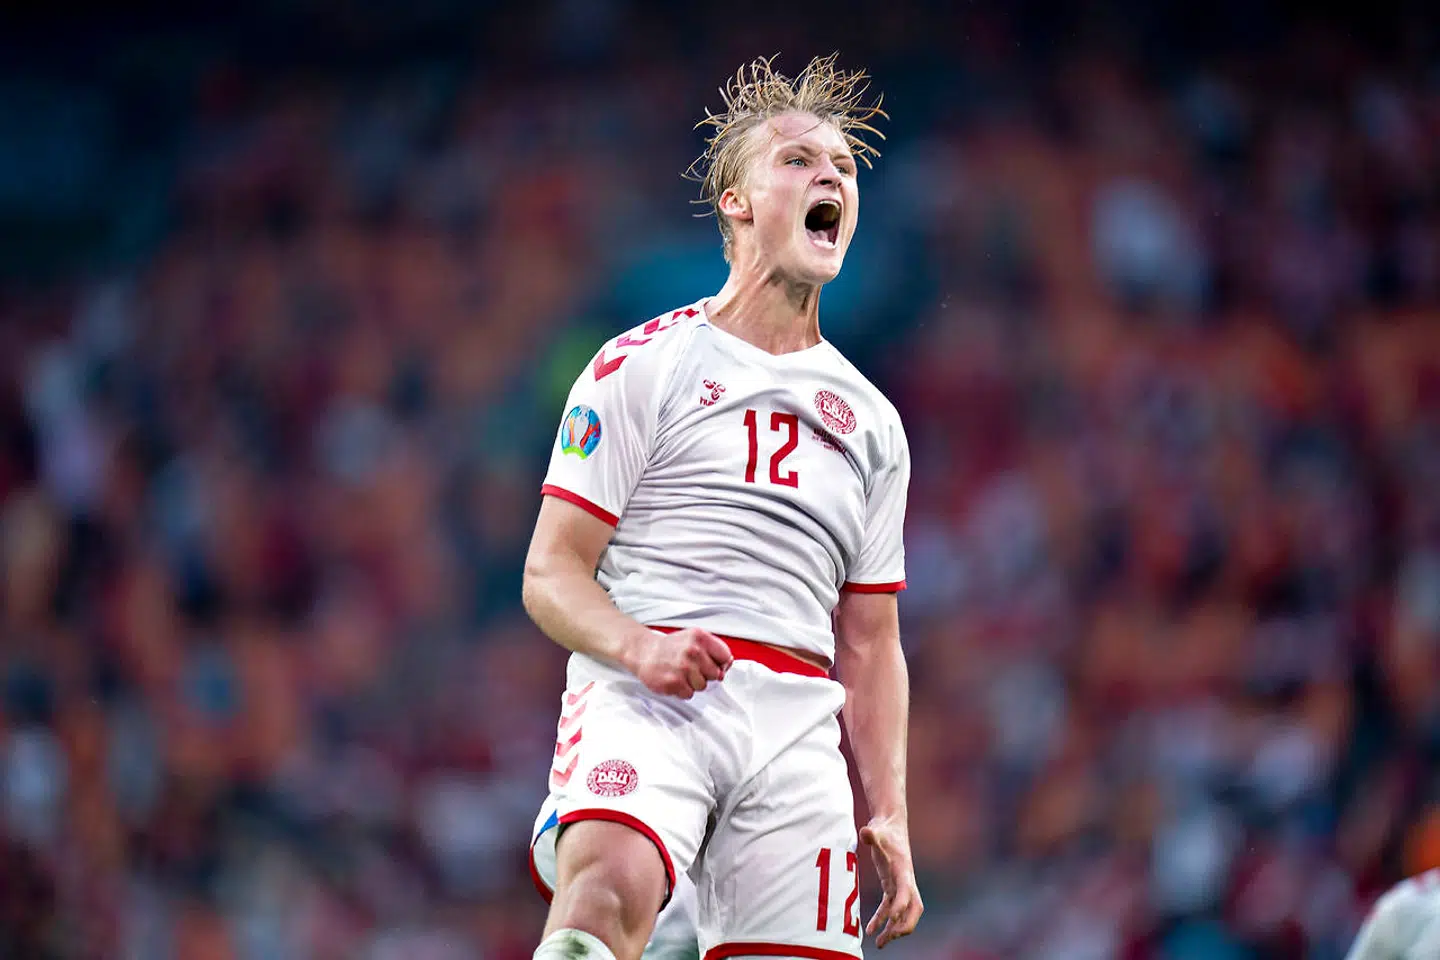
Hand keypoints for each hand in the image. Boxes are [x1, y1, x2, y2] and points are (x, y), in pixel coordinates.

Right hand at [628, 628, 732, 698]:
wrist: (644, 652)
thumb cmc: (671, 647)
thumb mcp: (693, 639)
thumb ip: (713, 649)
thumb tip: (728, 664)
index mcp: (700, 637)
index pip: (725, 656)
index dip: (720, 663)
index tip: (711, 664)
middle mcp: (693, 651)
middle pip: (716, 674)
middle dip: (705, 674)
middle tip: (691, 668)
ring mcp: (683, 668)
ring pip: (703, 686)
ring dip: (693, 683)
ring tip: (680, 673)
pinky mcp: (673, 682)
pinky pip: (689, 694)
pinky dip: (682, 690)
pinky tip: (674, 679)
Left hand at [860, 816, 922, 947]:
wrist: (890, 825)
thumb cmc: (884, 829)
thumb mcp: (877, 830)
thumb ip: (871, 834)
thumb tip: (866, 832)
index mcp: (903, 870)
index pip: (906, 892)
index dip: (900, 906)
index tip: (891, 919)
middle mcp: (905, 880)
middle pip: (914, 909)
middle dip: (904, 925)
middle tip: (889, 938)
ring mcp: (900, 885)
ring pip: (904, 913)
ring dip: (894, 929)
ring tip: (879, 943)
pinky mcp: (892, 885)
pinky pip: (889, 907)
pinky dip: (882, 919)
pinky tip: (871, 929)